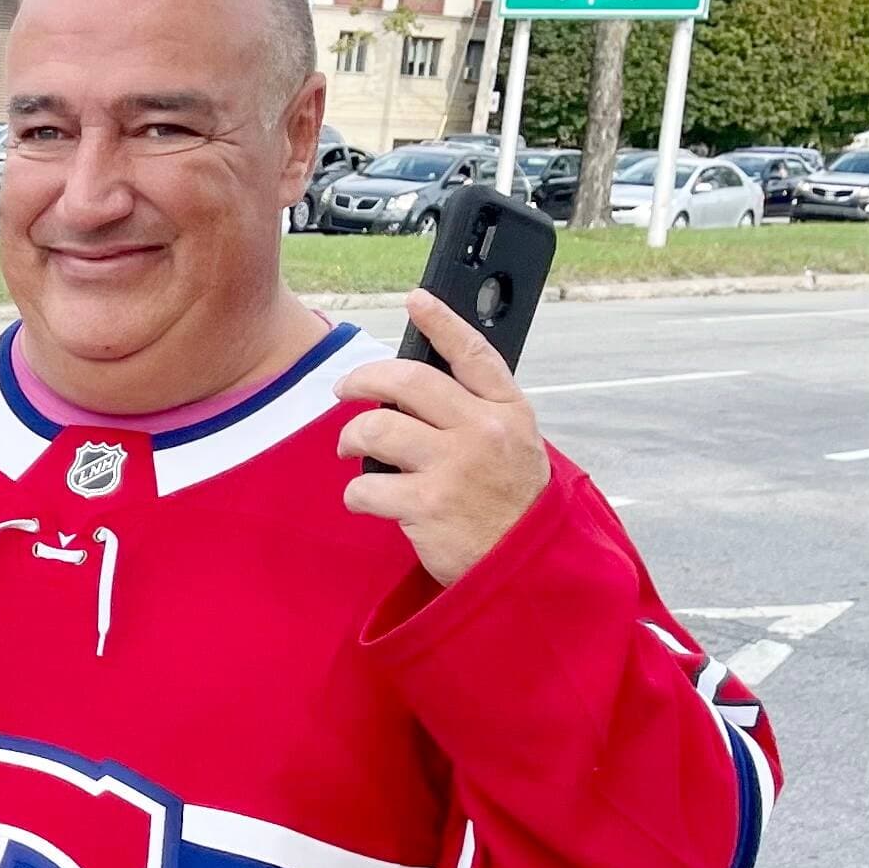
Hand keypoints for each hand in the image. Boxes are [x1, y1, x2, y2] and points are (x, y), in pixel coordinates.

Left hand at [335, 291, 551, 585]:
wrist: (525, 567)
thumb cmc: (511, 505)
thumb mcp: (515, 447)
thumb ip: (477, 414)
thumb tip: (416, 390)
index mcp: (508, 411)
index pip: (472, 353)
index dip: (441, 322)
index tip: (415, 300)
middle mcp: (483, 430)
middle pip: (408, 381)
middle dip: (363, 379)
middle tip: (343, 390)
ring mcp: (455, 466)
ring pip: (377, 428)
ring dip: (350, 438)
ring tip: (351, 450)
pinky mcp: (426, 505)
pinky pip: (366, 486)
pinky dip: (357, 493)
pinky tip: (367, 499)